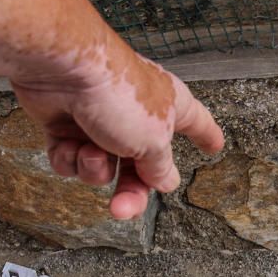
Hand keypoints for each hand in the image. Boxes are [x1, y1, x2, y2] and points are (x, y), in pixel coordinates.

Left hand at [11, 45, 223, 219]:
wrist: (62, 69)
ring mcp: (100, 120)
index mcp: (169, 109)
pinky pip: (71, 160)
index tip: (215, 146)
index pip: (198, 124)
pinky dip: (70, 158)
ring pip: (103, 168)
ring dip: (95, 169)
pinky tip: (70, 145)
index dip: (208, 136)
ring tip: (91, 152)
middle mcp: (137, 114)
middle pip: (141, 167)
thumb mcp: (154, 141)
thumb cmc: (118, 93)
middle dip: (130, 190)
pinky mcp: (65, 123)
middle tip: (123, 208)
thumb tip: (165, 180)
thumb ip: (160, 166)